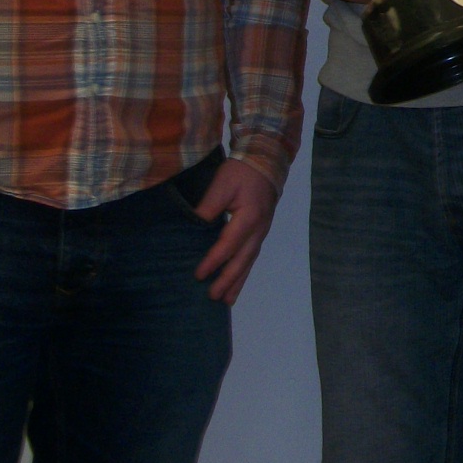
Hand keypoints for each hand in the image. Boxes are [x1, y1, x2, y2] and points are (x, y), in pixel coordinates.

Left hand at [192, 159, 279, 304]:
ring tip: (227, 301)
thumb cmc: (242, 172)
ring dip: (238, 281)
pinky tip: (237, 280)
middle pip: (242, 260)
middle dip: (228, 280)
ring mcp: (262, 231)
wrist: (266, 162)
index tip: (199, 275)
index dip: (213, 261)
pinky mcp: (261, 231)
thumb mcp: (222, 184)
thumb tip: (196, 227)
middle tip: (214, 298)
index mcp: (249, 218)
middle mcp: (258, 229)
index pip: (228, 244)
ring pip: (249, 261)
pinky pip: (252, 255)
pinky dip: (244, 270)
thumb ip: (209, 206)